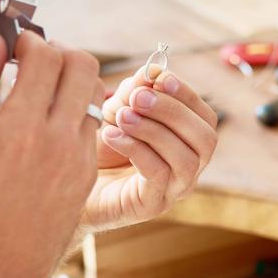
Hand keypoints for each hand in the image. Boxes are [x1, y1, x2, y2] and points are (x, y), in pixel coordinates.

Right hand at [0, 32, 102, 277]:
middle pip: (85, 64)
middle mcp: (60, 140)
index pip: (48, 54)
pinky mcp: (88, 176)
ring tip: (37, 95)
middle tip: (32, 61)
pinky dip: (74, 114)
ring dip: (70, 83)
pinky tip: (44, 128)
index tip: (13, 46)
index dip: (30, 40)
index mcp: (20, 128)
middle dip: (60, 52)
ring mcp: (81, 159)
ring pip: (93, 95)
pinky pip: (91, 127)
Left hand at [84, 66, 218, 230]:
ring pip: (184, 158)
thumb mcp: (118, 109)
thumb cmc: (101, 147)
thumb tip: (153, 72)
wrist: (72, 183)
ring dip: (153, 130)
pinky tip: (112, 135)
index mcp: (188, 142)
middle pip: (205, 138)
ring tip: (121, 116)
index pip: (206, 117)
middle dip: (172, 111)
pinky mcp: (152, 205)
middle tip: (137, 98)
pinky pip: (157, 173)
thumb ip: (137, 91)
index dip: (187, 94)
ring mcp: (174, 189)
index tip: (160, 78)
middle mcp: (190, 168)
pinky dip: (135, 148)